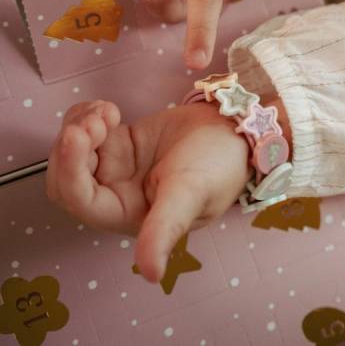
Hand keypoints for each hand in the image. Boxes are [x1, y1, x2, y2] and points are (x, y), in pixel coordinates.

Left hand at [46, 99, 263, 282]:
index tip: (79, 135)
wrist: (238, 128)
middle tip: (96, 122)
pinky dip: (87, 116)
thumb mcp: (190, 195)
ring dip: (79, 126)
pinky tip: (109, 110)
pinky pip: (86, 132)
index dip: (70, 170)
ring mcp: (117, 168)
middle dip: (70, 148)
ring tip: (107, 112)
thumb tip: (150, 275)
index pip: (81, 200)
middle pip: (66, 179)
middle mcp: (119, 196)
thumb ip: (165, 230)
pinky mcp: (120, 143)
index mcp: (132, 215)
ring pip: (71, 153)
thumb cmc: (220, 164)